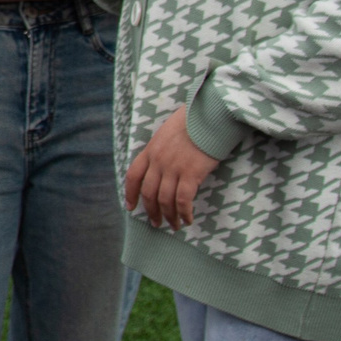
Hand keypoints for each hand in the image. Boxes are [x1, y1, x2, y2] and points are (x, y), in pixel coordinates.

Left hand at [124, 108, 217, 228]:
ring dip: (168, 216)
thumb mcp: (168, 132)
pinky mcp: (191, 173)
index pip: (133, 175)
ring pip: (164, 200)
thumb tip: (163, 167)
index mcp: (151, 150)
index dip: (130, 194)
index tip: (130, 207)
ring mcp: (173, 167)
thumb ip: (162, 149)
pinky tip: (188, 220)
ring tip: (174, 226)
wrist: (209, 114)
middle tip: (156, 223)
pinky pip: (183, 200)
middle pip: (148, 193)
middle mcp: (159, 161)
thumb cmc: (193, 121)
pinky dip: (184, 213)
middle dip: (151, 211)